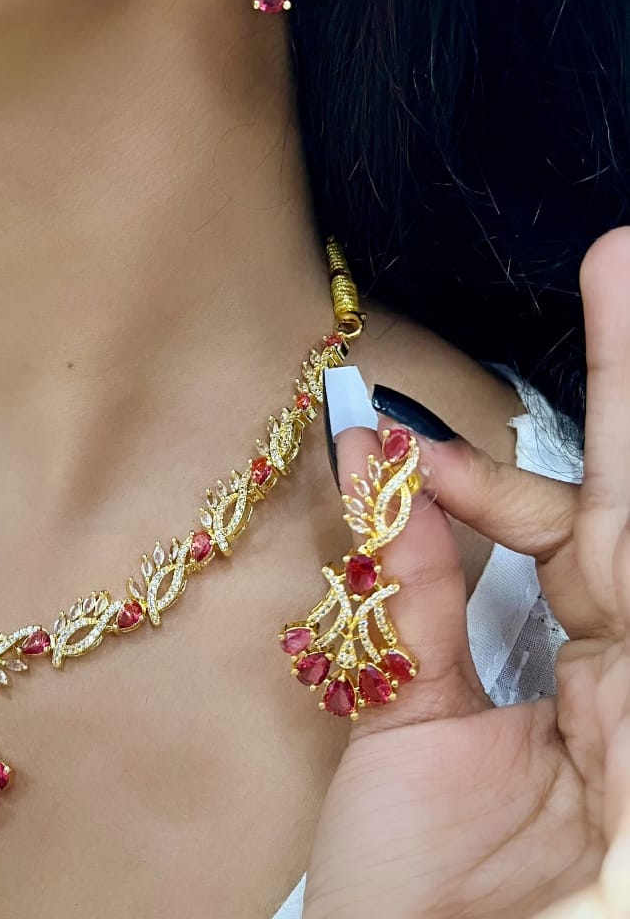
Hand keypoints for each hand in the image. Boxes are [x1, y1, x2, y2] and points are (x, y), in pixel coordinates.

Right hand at [300, 226, 629, 918]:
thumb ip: (629, 662)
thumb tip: (620, 536)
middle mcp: (621, 686)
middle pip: (617, 513)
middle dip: (617, 389)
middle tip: (616, 262)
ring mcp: (522, 699)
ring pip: (511, 544)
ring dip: (472, 478)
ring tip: (413, 434)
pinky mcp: (422, 717)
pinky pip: (410, 604)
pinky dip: (394, 536)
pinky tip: (376, 474)